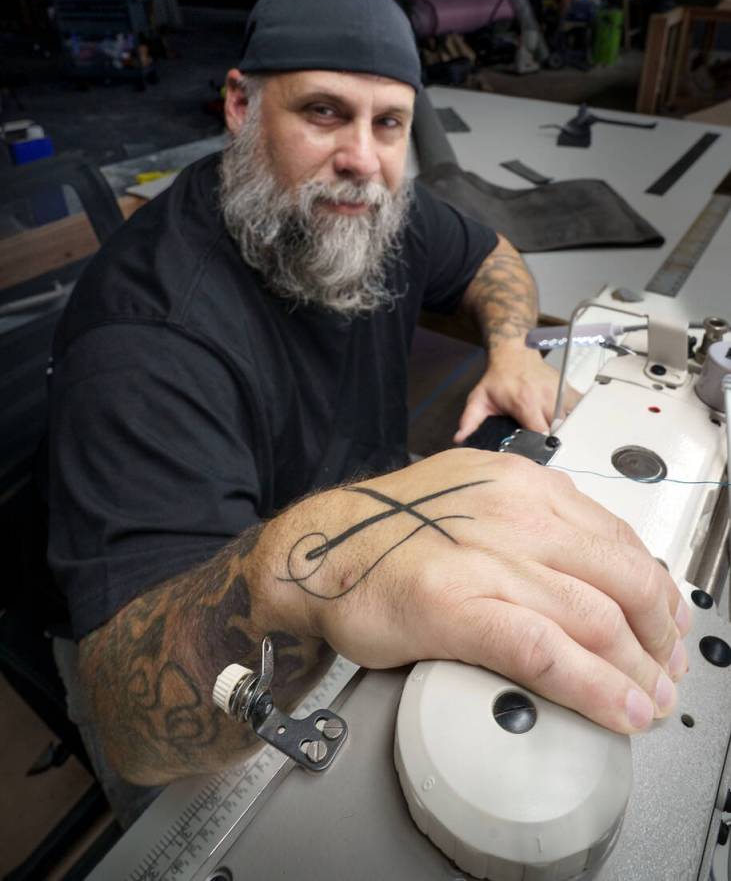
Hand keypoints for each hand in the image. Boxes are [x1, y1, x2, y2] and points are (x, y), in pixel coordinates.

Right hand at [257, 448, 689, 735]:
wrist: (318, 550)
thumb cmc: (389, 531)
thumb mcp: (472, 497)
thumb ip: (529, 521)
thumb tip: (587, 567)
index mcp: (522, 485)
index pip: (619, 539)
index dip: (656, 592)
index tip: (663, 624)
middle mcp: (515, 514)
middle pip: (624, 579)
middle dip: (658, 637)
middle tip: (663, 671)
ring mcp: (487, 559)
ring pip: (597, 618)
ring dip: (638, 672)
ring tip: (648, 702)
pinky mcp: (457, 607)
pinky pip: (547, 651)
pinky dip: (594, 688)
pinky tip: (614, 710)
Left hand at [454, 345, 580, 440]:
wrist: (515, 353)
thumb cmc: (498, 378)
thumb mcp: (479, 398)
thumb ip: (470, 419)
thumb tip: (460, 438)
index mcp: (525, 402)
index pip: (539, 433)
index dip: (538, 447)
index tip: (533, 453)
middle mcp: (546, 398)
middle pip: (558, 430)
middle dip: (553, 442)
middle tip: (545, 449)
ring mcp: (560, 393)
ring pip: (571, 421)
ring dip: (565, 431)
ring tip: (556, 438)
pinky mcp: (569, 389)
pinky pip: (578, 410)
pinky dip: (575, 419)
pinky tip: (566, 425)